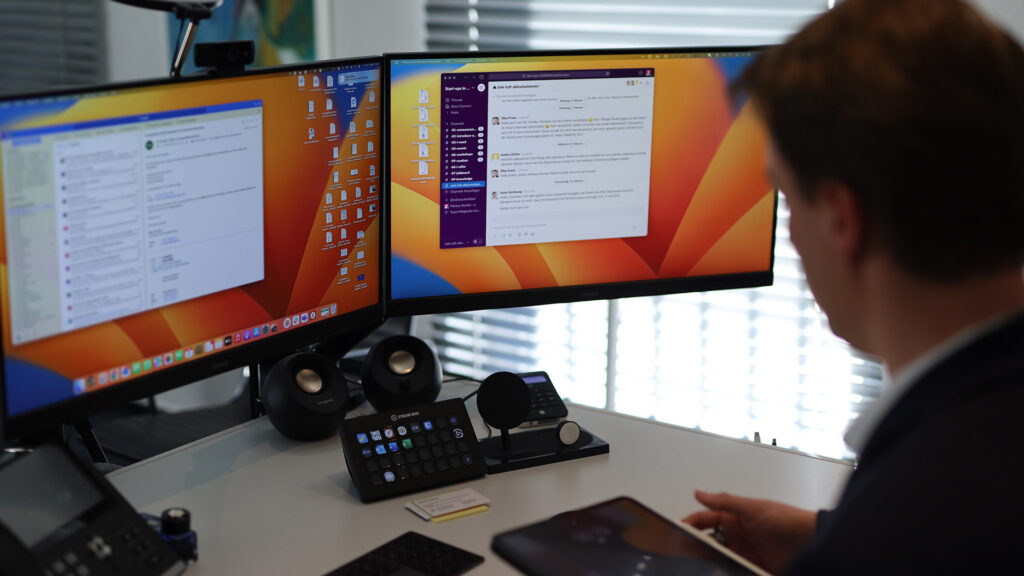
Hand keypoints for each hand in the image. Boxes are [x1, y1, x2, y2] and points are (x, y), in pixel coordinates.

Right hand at [682, 489, 816, 574]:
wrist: (813, 543)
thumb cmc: (788, 520)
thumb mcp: (752, 507)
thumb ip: (724, 501)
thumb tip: (700, 493)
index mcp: (734, 517)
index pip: (703, 520)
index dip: (689, 524)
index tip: (675, 529)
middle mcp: (737, 535)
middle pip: (707, 541)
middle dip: (693, 544)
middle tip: (680, 549)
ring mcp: (744, 553)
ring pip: (717, 557)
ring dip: (707, 560)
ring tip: (695, 562)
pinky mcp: (751, 568)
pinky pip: (731, 570)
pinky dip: (722, 570)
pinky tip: (716, 570)